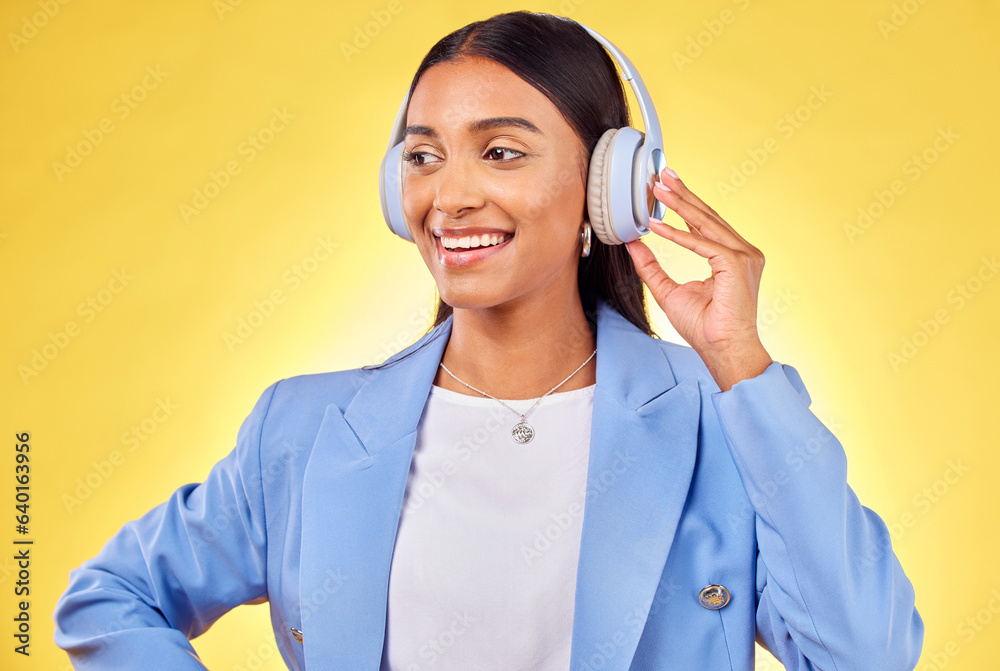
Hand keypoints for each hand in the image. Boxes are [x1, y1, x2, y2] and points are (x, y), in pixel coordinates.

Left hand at [625, 168, 772, 391]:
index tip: (665, 188)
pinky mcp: (738, 264)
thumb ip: (652, 267)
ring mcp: (745, 256)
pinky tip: (657, 226)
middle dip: (682, 194)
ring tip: (658, 188)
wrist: (724, 350)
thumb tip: (633, 245)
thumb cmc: (705, 327)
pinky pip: (703, 244)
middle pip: (707, 216)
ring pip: (706, 223)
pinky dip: (679, 235)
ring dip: (680, 204)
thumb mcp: (669, 291)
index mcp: (732, 257)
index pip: (706, 224)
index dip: (684, 204)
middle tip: (661, 175)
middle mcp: (743, 252)